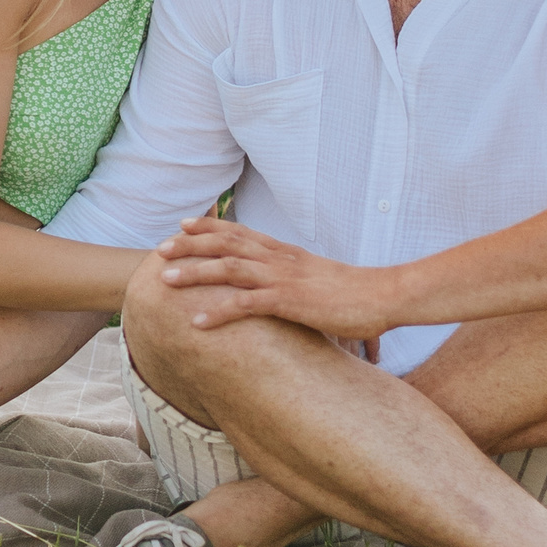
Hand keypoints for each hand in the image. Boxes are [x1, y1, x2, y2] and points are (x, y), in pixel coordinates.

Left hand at [153, 218, 401, 343]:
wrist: (385, 295)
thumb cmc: (354, 291)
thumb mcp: (318, 276)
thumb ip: (295, 276)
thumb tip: (281, 284)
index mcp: (285, 252)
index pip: (240, 232)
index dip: (209, 227)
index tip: (183, 225)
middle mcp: (279, 260)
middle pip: (226, 244)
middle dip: (190, 245)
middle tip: (161, 250)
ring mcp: (283, 279)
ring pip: (229, 269)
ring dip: (195, 274)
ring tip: (166, 280)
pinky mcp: (290, 303)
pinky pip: (246, 305)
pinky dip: (218, 312)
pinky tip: (197, 322)